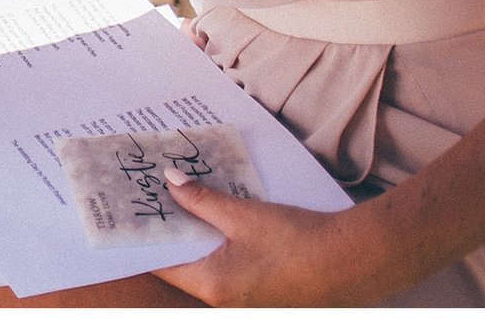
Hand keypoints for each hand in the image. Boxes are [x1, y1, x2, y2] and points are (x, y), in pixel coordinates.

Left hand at [152, 174, 385, 304]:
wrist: (357, 262)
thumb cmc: (299, 241)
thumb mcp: (243, 215)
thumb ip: (201, 200)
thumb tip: (169, 183)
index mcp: (212, 286)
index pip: (161, 263)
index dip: (143, 236)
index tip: (126, 211)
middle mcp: (224, 301)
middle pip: (182, 264)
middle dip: (168, 232)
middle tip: (149, 199)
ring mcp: (245, 302)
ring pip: (205, 265)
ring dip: (194, 236)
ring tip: (178, 202)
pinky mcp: (264, 295)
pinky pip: (228, 269)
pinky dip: (217, 245)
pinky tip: (215, 218)